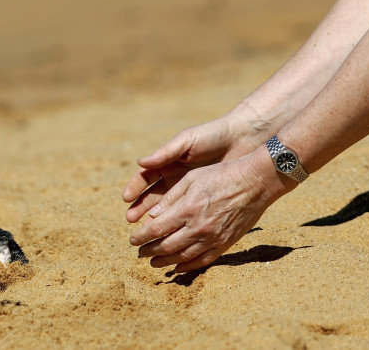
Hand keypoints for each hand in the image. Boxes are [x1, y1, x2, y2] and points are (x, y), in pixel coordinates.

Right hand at [122, 117, 259, 223]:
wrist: (241, 140)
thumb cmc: (212, 136)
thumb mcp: (187, 142)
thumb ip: (165, 152)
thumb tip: (141, 162)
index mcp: (167, 162)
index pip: (145, 178)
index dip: (134, 188)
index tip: (126, 198)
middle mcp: (173, 177)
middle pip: (151, 195)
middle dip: (140, 207)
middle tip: (130, 219)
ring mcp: (187, 190)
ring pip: (166, 208)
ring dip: (154, 219)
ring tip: (146, 229)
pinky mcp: (201, 199)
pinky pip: (185, 213)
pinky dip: (176, 223)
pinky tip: (169, 232)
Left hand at [129, 148, 289, 271]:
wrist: (256, 182)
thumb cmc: (221, 175)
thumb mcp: (191, 179)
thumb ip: (170, 198)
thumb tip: (151, 215)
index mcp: (187, 208)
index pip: (155, 229)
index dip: (141, 237)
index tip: (132, 240)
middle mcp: (198, 227)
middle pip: (166, 246)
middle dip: (149, 251)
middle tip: (139, 252)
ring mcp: (213, 238)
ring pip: (182, 257)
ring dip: (164, 262)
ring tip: (153, 262)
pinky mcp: (225, 244)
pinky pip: (202, 261)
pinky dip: (187, 266)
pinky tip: (177, 267)